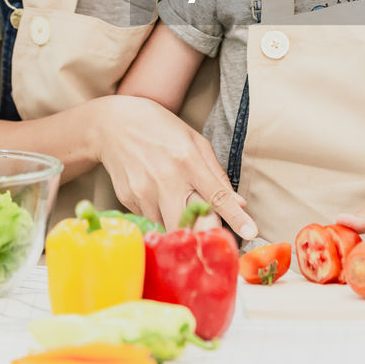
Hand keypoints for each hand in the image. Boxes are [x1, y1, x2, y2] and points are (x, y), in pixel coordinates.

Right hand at [93, 95, 257, 238]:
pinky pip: (152, 220)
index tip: (251, 232)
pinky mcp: (128, 201)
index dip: (235, 217)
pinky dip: (162, 217)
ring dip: (181, 227)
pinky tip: (159, 198)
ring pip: (169, 227)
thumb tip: (239, 203)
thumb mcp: (195, 141)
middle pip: (188, 223)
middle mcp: (166, 179)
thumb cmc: (161, 129)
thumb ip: (217, 173)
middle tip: (213, 239)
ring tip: (181, 210)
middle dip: (202, 236)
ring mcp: (144, 192)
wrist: (113, 124)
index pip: (216, 195)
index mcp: (187, 160)